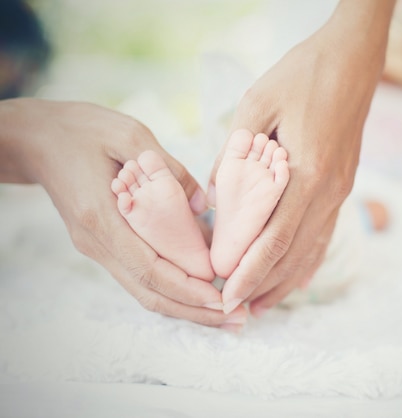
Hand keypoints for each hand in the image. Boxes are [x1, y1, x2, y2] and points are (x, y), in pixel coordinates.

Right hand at [0, 98, 246, 327]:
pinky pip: (140, 275)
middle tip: (236, 321)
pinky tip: (198, 290)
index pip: (149, 269)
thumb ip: (169, 171)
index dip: (188, 289)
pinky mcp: (104, 244)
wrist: (38, 139)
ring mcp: (97, 247)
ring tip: (224, 314)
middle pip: (149, 292)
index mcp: (101, 218)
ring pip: (144, 290)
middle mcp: (97, 242)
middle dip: (194, 311)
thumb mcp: (130, 136)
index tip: (223, 300)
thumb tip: (201, 207)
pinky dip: (171, 288)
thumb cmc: (82, 130)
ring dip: (185, 306)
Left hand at [208, 0, 394, 314]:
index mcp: (307, 171)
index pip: (273, 237)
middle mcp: (329, 190)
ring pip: (312, 250)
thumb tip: (216, 196)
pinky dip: (305, 261)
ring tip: (259, 304)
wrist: (354, 59)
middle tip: (231, 308)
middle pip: (292, 253)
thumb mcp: (256, 104)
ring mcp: (341, 191)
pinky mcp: (344, 186)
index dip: (247, 269)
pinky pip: (325, 235)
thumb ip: (235, 154)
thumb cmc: (303, 74)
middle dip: (260, 284)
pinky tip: (291, 276)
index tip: (223, 291)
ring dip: (284, 281)